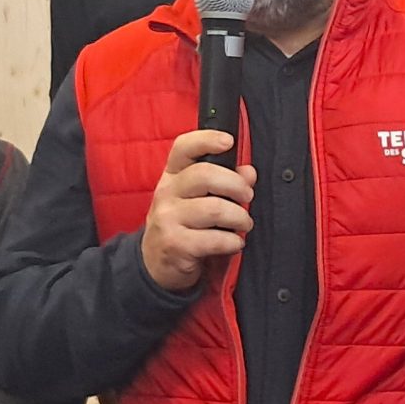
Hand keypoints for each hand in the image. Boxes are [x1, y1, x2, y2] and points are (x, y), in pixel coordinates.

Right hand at [141, 131, 257, 293]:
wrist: (156, 263)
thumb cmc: (183, 225)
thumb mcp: (197, 199)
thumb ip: (225, 182)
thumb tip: (249, 172)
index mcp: (172, 176)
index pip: (183, 147)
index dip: (207, 140)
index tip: (228, 141)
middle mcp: (166, 193)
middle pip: (206, 175)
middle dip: (237, 185)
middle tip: (247, 197)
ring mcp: (168, 219)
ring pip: (215, 209)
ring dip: (239, 218)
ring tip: (243, 224)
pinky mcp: (175, 244)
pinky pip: (215, 239)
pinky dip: (233, 242)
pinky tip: (234, 243)